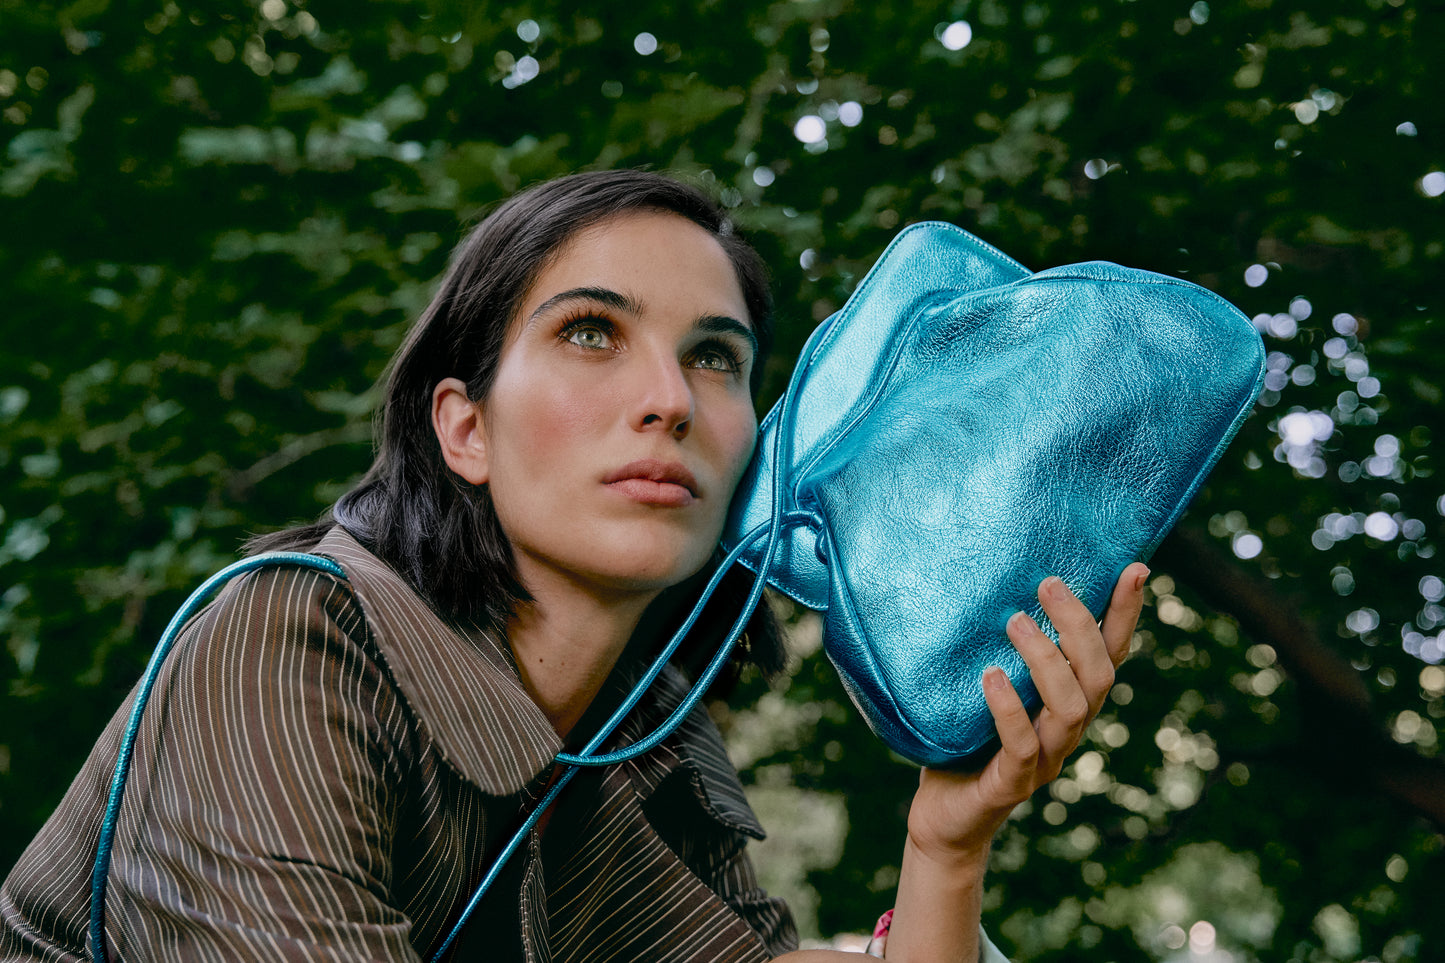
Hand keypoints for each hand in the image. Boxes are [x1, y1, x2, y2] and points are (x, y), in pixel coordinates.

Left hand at [906, 562, 1148, 862]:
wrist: (944, 816)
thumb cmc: (964, 740)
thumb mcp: (988, 687)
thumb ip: (1003, 649)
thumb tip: (995, 581)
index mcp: (1070, 702)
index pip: (1111, 653)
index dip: (1126, 614)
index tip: (1134, 568)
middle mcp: (1067, 730)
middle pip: (1099, 676)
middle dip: (1080, 626)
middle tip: (1047, 584)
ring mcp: (1045, 760)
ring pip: (1071, 709)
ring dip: (1047, 661)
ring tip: (1015, 623)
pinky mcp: (1011, 784)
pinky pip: (1022, 746)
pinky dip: (1009, 709)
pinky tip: (990, 677)